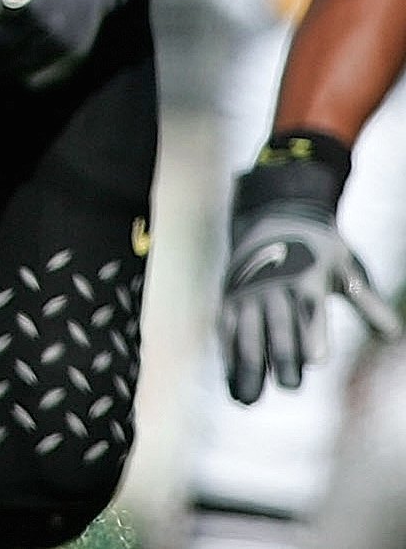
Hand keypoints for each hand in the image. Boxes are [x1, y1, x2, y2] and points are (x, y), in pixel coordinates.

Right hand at [221, 194, 399, 402]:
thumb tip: (393, 337)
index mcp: (305, 278)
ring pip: (245, 334)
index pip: (309, 308)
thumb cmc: (321, 250)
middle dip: (282, 355)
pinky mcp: (229, 300)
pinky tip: (234, 387)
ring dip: (247, 366)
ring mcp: (246, 293)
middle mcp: (272, 287)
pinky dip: (229, 360)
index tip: (315, 360)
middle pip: (277, 325)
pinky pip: (226, 333)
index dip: (311, 332)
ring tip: (249, 400)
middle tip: (290, 385)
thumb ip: (368, 303)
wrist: (274, 217)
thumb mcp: (349, 269)